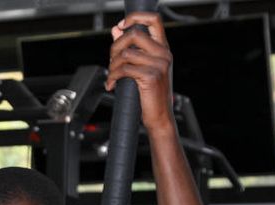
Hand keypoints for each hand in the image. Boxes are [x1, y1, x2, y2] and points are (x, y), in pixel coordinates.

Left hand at [105, 12, 173, 133]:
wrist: (160, 117)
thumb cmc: (151, 95)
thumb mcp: (142, 68)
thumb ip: (130, 48)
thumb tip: (116, 30)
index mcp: (162, 48)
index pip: (154, 19)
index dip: (135, 17)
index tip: (121, 26)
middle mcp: (163, 53)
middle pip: (134, 34)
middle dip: (115, 46)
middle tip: (111, 61)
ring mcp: (159, 64)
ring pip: (125, 54)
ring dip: (112, 66)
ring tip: (112, 76)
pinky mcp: (151, 76)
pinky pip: (124, 69)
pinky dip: (113, 77)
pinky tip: (112, 85)